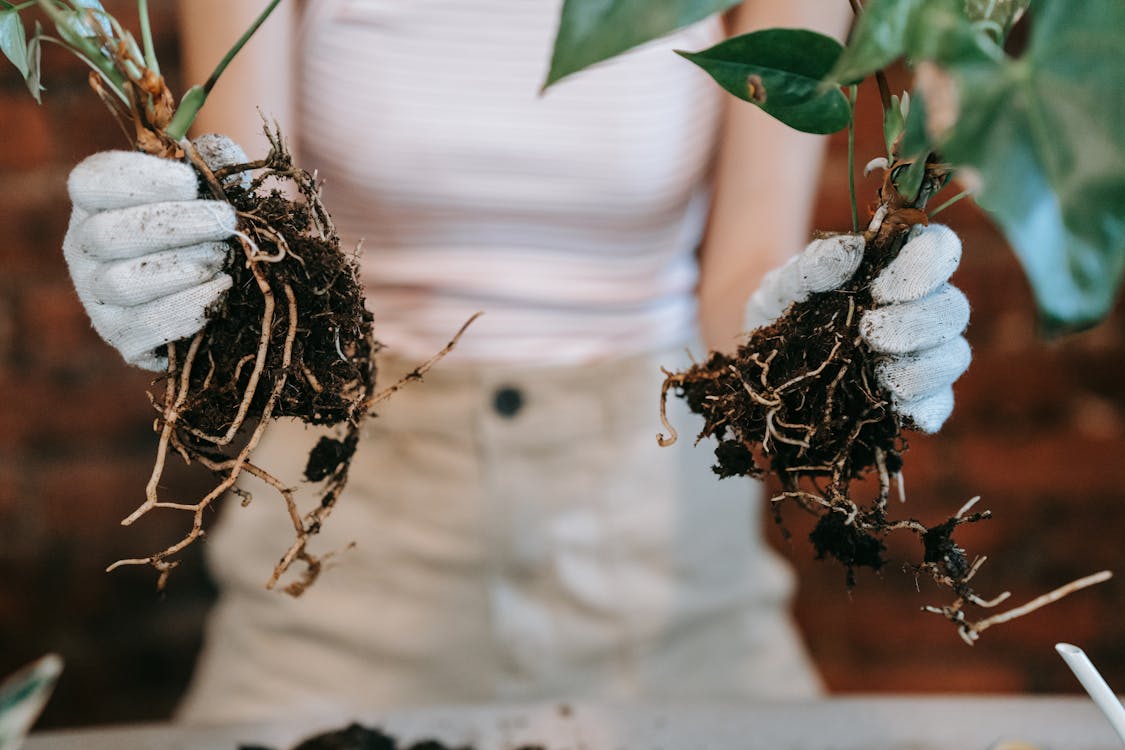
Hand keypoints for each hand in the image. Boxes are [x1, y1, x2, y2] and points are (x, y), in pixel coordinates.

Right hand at [63, 135, 244, 369]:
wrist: (220, 287)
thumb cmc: (209, 227)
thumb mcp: (212, 187)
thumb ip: (214, 163)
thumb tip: (218, 152)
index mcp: (96, 202)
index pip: (92, 182)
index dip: (141, 180)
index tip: (191, 182)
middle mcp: (84, 248)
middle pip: (108, 234)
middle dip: (176, 225)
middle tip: (225, 221)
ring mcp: (97, 295)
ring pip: (123, 282)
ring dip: (182, 268)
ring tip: (223, 258)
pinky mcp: (121, 336)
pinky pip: (144, 328)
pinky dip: (188, 309)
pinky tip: (221, 289)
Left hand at [743, 224, 969, 432]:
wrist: (762, 363)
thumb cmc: (783, 311)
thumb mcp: (786, 284)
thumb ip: (815, 264)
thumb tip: (851, 251)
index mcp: (897, 270)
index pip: (939, 250)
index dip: (927, 264)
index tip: (882, 288)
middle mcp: (918, 311)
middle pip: (952, 309)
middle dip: (918, 322)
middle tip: (870, 332)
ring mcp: (918, 357)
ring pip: (953, 356)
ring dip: (923, 365)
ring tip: (880, 371)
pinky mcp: (911, 400)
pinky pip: (938, 404)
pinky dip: (925, 407)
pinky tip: (897, 406)